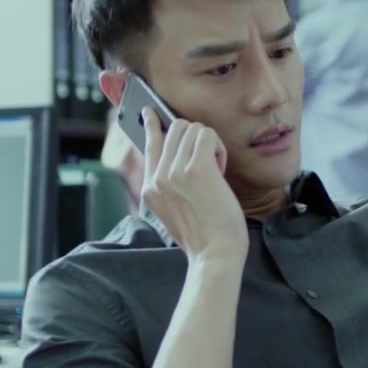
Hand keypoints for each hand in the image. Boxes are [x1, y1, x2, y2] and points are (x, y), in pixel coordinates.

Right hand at [140, 108, 246, 260]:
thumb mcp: (174, 210)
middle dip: (196, 138)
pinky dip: (219, 148)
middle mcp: (158, 177)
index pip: (147, 144)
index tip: (150, 112)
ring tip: (215, 170)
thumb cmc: (204, 235)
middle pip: (174, 129)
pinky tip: (221, 169)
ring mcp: (175, 172)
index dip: (151, 124)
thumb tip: (177, 153)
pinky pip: (207, 136)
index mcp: (150, 188)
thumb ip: (169, 184)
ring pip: (192, 129)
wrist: (215, 255)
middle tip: (209, 163)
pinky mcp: (197, 170)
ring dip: (210, 144)